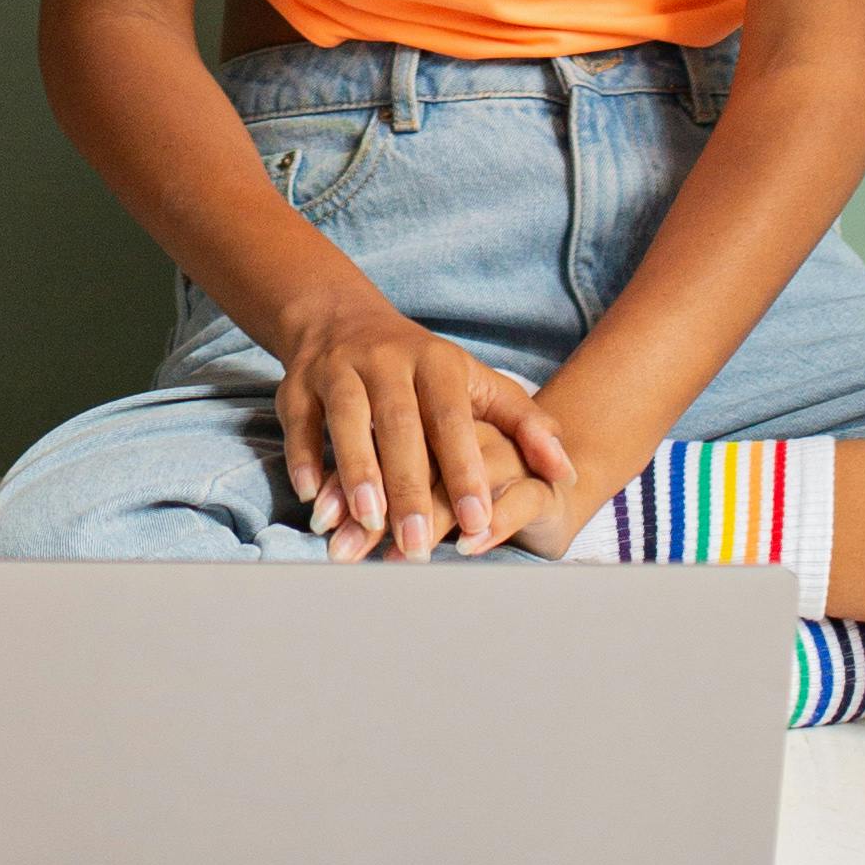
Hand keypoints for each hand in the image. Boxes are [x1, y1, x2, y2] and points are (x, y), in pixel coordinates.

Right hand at [275, 290, 573, 563]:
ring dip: (356, 472)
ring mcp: (339, 370)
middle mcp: (385, 361)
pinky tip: (313, 496)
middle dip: (409, 487)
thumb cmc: (423, 370)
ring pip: (346, 420)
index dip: (466, 468)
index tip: (481, 520)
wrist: (342, 319)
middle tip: (419, 546)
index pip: (452, 417)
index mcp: (436, 362)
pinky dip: (303, 456)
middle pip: (398, 425)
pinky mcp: (297, 383)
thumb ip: (524, 424)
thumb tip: (567, 471)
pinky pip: (299, 421)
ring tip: (367, 524)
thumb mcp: (476, 384)